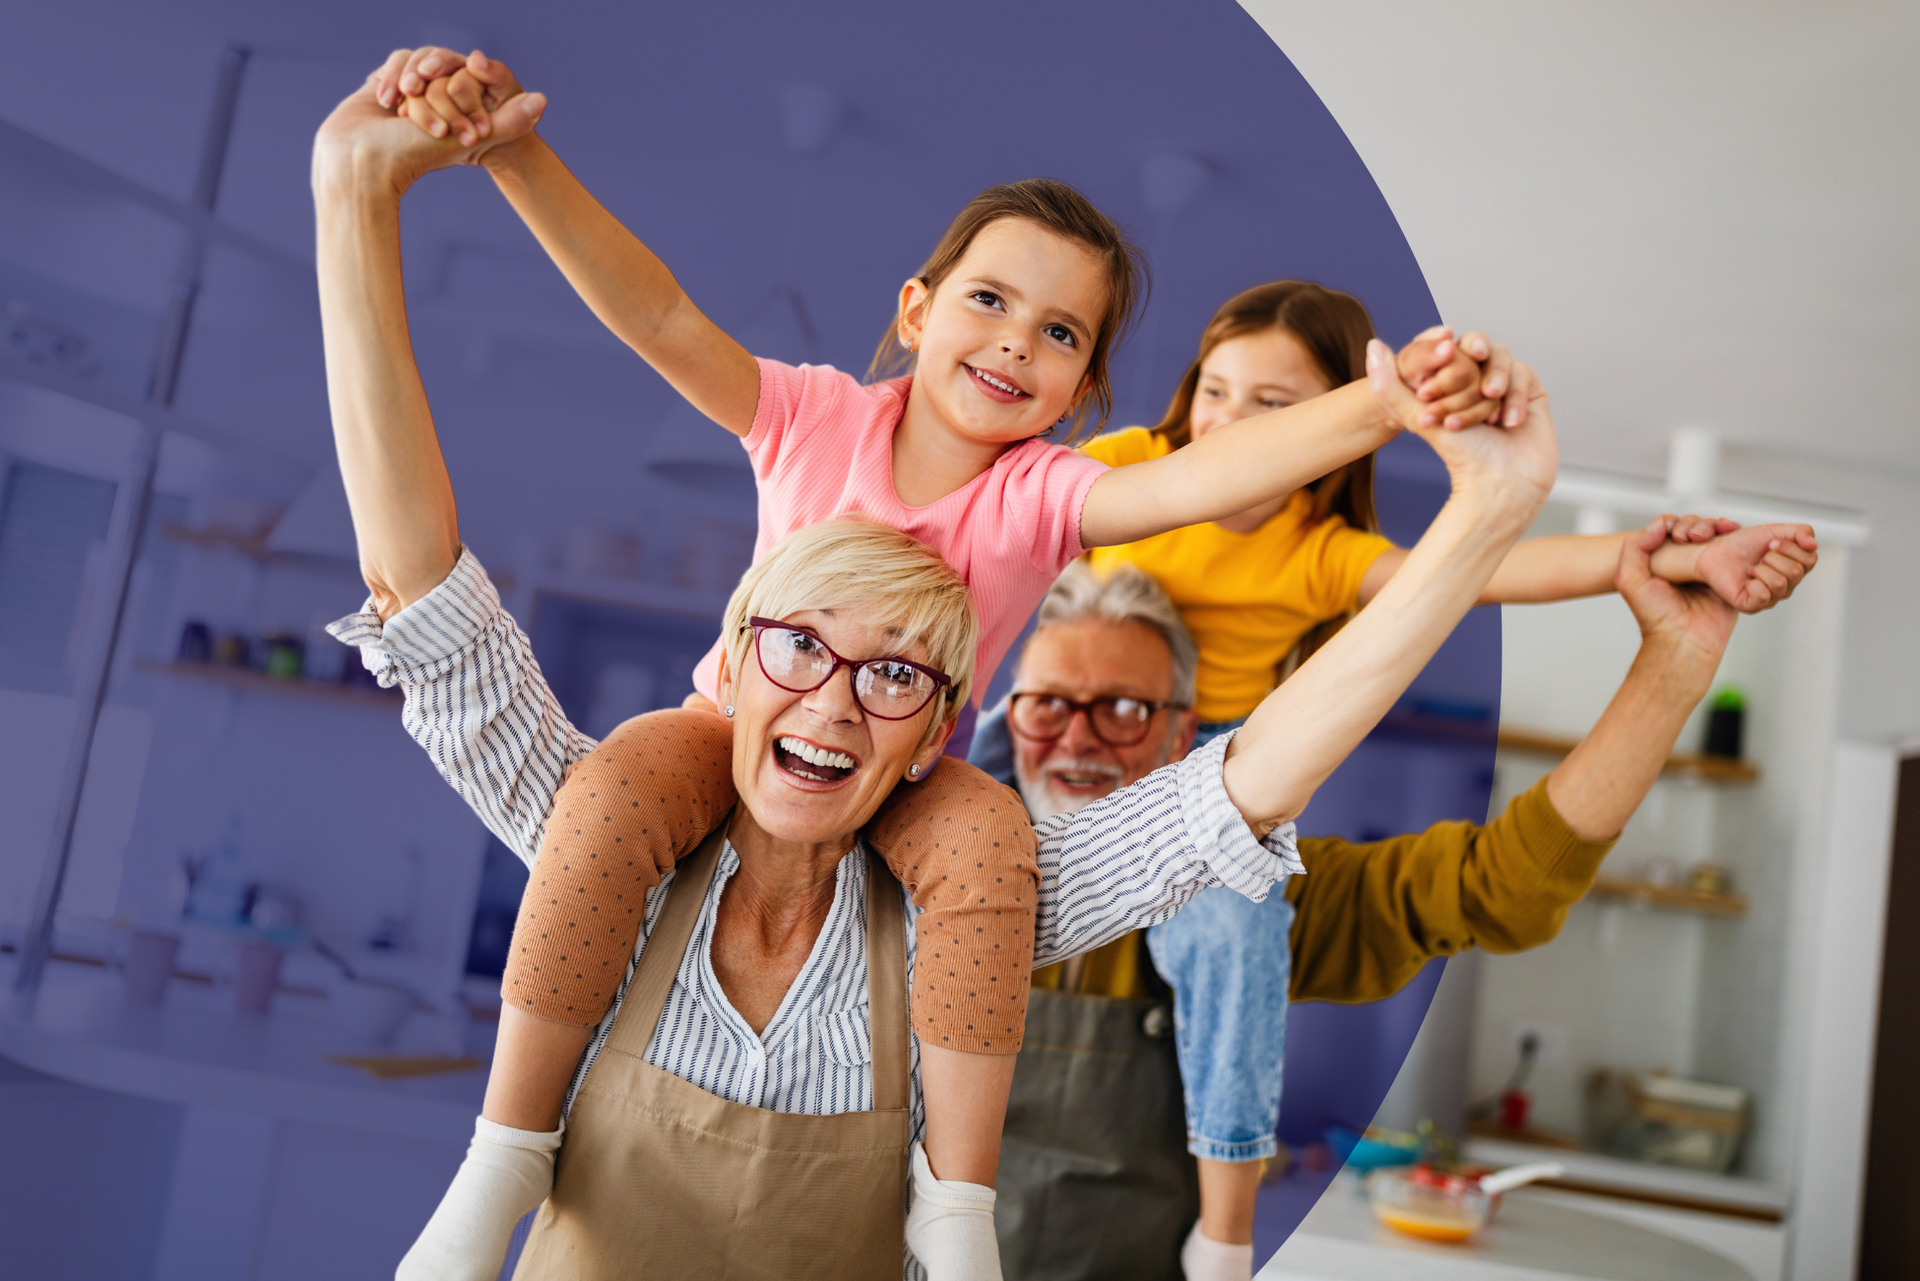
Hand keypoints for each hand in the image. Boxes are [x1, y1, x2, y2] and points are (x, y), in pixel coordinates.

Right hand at [315, 50, 544, 193]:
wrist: (357, 164)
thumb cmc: (412, 156)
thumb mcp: (468, 138)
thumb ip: (507, 122)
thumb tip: (543, 100)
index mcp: (460, 120)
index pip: (469, 86)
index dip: (460, 97)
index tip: (444, 121)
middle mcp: (436, 108)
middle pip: (443, 75)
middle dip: (431, 93)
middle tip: (418, 104)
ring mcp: (408, 97)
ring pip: (418, 67)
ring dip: (408, 84)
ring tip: (398, 107)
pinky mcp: (382, 88)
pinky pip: (394, 63)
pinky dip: (389, 78)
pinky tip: (384, 101)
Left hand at [1368, 337, 1556, 521]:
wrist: (1500, 484)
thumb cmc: (1460, 455)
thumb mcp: (1417, 416)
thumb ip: (1388, 384)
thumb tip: (1373, 345)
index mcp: (1448, 384)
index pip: (1448, 352)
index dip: (1443, 362)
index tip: (1434, 390)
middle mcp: (1476, 382)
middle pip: (1476, 353)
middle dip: (1469, 377)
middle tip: (1472, 391)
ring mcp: (1505, 387)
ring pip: (1500, 362)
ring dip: (1493, 383)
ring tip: (1490, 412)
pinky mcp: (1531, 393)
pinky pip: (1523, 375)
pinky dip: (1514, 396)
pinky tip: (1508, 424)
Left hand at [1618, 516, 1737, 662]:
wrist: (1684, 641)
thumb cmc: (1655, 616)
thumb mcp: (1630, 580)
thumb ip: (1634, 548)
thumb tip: (1659, 525)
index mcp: (1662, 562)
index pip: (1670, 529)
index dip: (1675, 522)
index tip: (1675, 527)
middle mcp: (1685, 563)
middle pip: (1696, 529)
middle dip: (1699, 523)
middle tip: (1697, 535)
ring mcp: (1708, 570)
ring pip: (1716, 536)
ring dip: (1718, 526)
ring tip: (1720, 528)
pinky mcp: (1730, 577)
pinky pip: (1736, 552)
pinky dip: (1736, 538)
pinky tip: (1734, 531)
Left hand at [1687, 521, 1818, 612]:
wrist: (1715, 550)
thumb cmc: (1743, 543)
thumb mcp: (1775, 530)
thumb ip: (1800, 532)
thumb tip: (1813, 545)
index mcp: (1796, 568)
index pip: (1810, 559)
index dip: (1789, 547)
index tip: (1770, 543)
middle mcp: (1787, 585)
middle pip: (1796, 571)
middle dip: (1773, 557)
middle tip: (1759, 557)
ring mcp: (1771, 597)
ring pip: (1780, 583)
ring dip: (1761, 568)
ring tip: (1751, 568)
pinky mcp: (1752, 606)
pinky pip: (1763, 596)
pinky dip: (1753, 583)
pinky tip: (1746, 580)